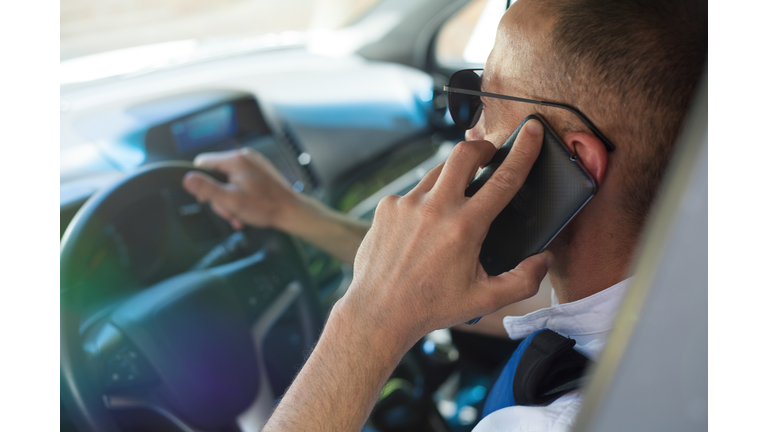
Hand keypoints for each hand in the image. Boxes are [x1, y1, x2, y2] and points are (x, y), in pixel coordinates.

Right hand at [182, 148, 297, 230]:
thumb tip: (187, 179)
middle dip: (219, 196)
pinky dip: (239, 196)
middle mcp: (244, 157)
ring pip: (228, 181)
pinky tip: (245, 210)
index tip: (208, 198)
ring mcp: (253, 164)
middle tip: (229, 211)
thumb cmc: (267, 207)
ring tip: (239, 214)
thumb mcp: (231, 200)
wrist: (292, 212)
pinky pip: (240, 182)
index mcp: (236, 159)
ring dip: (230, 200)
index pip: (202, 163)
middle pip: (216, 174)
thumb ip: (207, 189)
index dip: (201, 182)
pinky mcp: (259, 172)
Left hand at [338, 119, 552, 348]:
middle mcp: (435, 208)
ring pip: (438, 172)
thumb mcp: (485, 300)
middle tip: (489, 156)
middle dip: (482, 147)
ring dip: (453, 177)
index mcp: (465, 227)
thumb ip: (523, 281)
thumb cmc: (432, 306)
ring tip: (456, 201)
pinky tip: (422, 227)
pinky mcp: (387, 207)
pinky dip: (424, 202)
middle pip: (464, 153)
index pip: (504, 179)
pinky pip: (413, 193)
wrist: (378, 312)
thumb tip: (544, 260)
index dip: (523, 151)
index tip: (533, 131)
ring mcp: (407, 204)